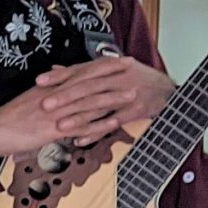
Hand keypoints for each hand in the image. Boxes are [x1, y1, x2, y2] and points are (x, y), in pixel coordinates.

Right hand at [0, 59, 171, 159]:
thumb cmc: (7, 119)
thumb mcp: (27, 99)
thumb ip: (44, 92)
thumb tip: (52, 83)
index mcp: (49, 87)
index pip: (80, 71)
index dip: (100, 64)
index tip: (117, 58)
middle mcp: (54, 96)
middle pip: (88, 82)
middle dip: (112, 74)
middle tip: (133, 67)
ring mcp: (55, 113)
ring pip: (89, 103)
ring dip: (112, 98)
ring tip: (132, 94)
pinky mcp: (53, 130)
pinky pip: (80, 127)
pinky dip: (98, 125)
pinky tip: (114, 123)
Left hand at [36, 57, 170, 142]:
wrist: (168, 89)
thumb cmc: (135, 79)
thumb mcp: (111, 69)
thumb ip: (83, 71)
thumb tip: (56, 69)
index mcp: (108, 66)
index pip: (80, 69)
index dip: (60, 76)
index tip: (39, 81)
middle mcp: (116, 78)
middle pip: (88, 87)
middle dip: (65, 96)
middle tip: (45, 105)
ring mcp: (127, 94)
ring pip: (99, 106)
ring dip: (78, 117)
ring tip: (59, 126)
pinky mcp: (135, 110)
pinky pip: (112, 122)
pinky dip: (95, 132)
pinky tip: (80, 140)